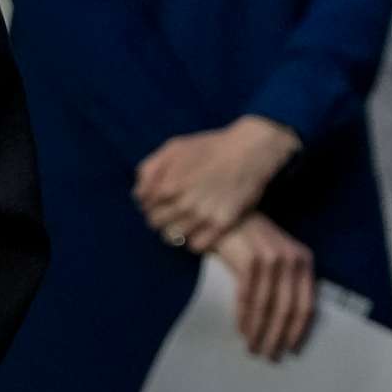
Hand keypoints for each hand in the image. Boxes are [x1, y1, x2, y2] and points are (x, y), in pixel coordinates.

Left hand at [135, 117, 297, 252]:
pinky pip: (197, 245)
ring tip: (188, 220)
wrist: (252, 150)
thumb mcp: (175, 147)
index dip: (153, 204)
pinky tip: (201, 229)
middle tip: (176, 210)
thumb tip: (139, 194)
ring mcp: (203, 215)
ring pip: (175, 238)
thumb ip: (150, 169)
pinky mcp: (222, 223)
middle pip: (157, 225)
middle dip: (163, 217)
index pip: (146, 208)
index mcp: (168, 186)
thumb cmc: (212, 146)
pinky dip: (195, 240)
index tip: (164, 200)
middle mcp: (183, 203)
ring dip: (178, 230)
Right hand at [211, 214, 317, 358]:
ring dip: (259, 332)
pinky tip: (242, 332)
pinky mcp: (250, 261)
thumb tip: (284, 324)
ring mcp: (271, 260)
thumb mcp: (276, 260)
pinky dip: (245, 318)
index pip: (307, 304)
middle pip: (288, 309)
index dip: (300, 330)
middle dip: (279, 337)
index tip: (292, 350)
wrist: (227, 219)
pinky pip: (248, 298)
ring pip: (267, 307)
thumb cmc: (251, 244)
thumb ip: (284, 283)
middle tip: (270, 357)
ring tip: (253, 349)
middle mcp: (292, 260)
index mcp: (304, 261)